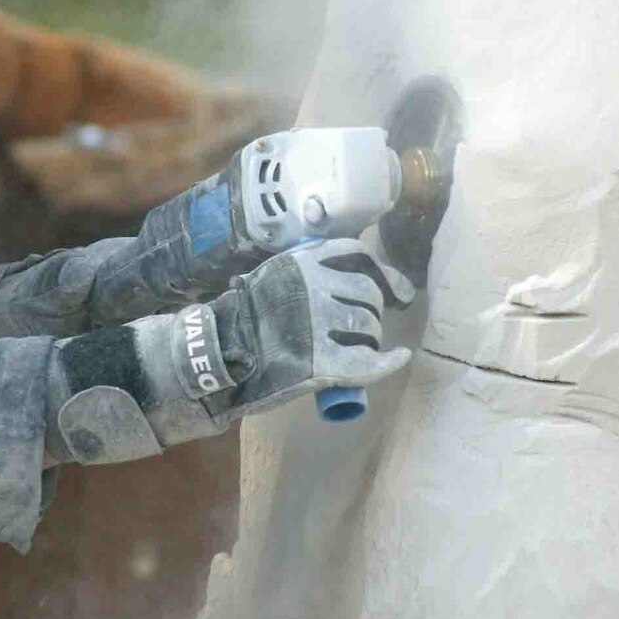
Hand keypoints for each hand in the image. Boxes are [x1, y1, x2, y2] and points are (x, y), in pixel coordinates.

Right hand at [208, 239, 414, 422]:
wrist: (220, 353)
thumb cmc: (247, 317)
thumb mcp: (275, 277)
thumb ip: (307, 271)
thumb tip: (353, 276)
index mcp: (303, 262)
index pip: (358, 255)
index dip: (382, 273)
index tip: (394, 290)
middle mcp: (315, 287)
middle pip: (368, 293)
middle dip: (372, 310)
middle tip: (363, 327)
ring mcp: (320, 325)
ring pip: (368, 325)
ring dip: (371, 336)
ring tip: (360, 346)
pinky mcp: (323, 362)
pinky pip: (368, 362)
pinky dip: (388, 362)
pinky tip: (398, 359)